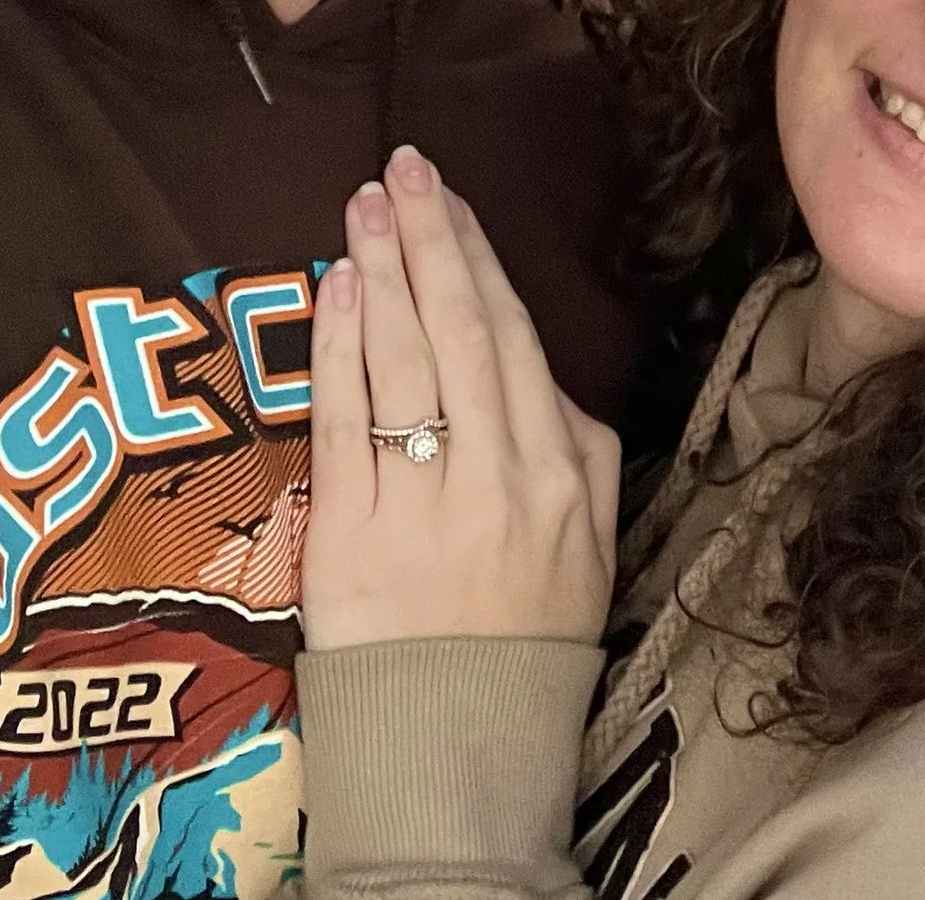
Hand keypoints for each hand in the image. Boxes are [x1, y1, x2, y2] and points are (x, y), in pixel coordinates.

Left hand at [302, 144, 620, 652]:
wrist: (460, 758)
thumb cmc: (526, 643)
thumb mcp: (591, 545)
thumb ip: (579, 451)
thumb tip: (546, 376)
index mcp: (560, 470)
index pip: (514, 338)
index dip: (477, 259)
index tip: (450, 197)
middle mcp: (497, 477)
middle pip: (461, 332)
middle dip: (429, 238)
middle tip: (402, 165)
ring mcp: (423, 506)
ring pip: (403, 364)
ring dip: (381, 272)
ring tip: (362, 205)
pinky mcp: (354, 539)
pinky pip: (346, 423)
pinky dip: (339, 348)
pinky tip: (334, 290)